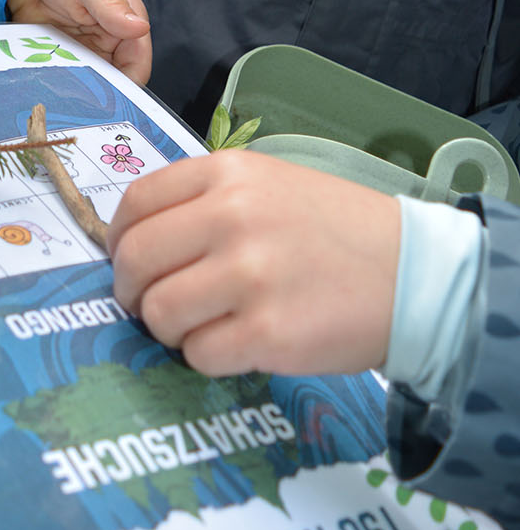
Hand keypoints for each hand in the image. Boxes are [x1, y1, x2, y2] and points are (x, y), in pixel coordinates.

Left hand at [6, 0, 150, 84]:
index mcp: (126, 19)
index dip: (128, 84)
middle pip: (114, 81)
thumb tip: (138, 27)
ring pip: (89, 84)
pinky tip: (45, 84)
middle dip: (100, 93)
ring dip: (77, 91)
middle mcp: (109, 39)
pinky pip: (64, 78)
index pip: (137, 63)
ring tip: (59, 90)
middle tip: (79, 100)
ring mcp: (84, 50)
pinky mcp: (61, 55)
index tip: (109, 98)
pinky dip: (57, 83)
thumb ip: (110, 2)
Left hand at [107, 152, 399, 377]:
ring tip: (201, 324)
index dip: (118, 240)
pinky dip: (206, 356)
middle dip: (131, 290)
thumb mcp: (267, 184)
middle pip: (136, 260)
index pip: (136, 202)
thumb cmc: (334, 229)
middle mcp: (232, 216)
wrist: (412, 272)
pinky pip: (198, 354)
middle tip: (149, 303)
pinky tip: (237, 343)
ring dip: (168, 328)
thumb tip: (138, 242)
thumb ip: (204, 202)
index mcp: (227, 173)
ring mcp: (249, 275)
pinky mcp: (267, 333)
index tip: (126, 259)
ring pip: (159, 312)